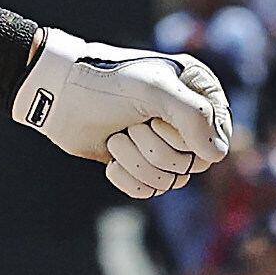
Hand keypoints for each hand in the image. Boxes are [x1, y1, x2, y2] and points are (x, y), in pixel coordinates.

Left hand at [16, 33, 235, 198]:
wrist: (58, 95)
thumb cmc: (106, 83)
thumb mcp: (154, 89)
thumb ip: (193, 116)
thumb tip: (216, 156)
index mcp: (200, 93)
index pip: (216, 138)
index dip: (185, 137)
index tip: (157, 118)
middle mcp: (187, 120)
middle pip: (192, 164)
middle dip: (154, 148)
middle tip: (131, 124)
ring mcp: (164, 143)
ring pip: (170, 181)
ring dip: (136, 162)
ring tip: (117, 137)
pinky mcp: (140, 164)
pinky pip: (149, 191)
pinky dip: (127, 178)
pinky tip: (111, 159)